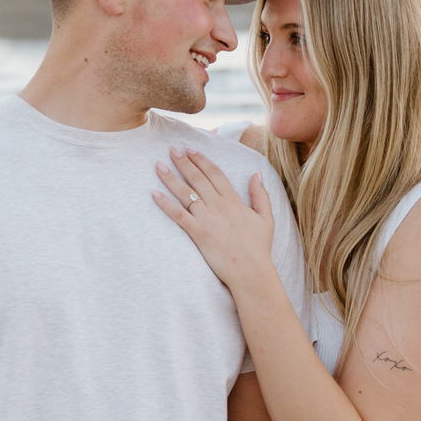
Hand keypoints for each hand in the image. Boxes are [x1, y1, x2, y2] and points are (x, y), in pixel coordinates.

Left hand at [152, 148, 274, 291]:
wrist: (250, 271)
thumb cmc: (258, 246)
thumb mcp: (266, 217)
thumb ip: (260, 193)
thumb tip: (256, 173)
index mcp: (233, 200)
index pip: (214, 173)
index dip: (201, 160)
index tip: (190, 149)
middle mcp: (218, 205)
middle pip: (197, 178)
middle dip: (183, 162)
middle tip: (171, 149)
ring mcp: (207, 218)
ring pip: (185, 193)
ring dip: (170, 178)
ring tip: (158, 165)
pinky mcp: (197, 233)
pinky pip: (178, 215)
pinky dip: (165, 204)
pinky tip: (154, 193)